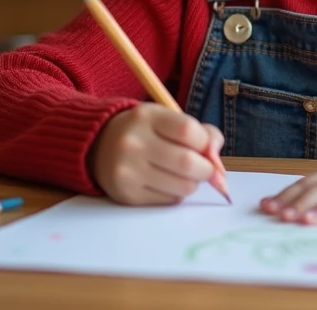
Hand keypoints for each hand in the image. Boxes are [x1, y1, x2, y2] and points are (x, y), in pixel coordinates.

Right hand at [90, 103, 223, 205]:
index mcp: (146, 117)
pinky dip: (177, 193)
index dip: (206, 142)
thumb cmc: (144, 131)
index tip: (205, 147)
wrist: (97, 146)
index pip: (189, 131)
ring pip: (183, 186)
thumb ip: (199, 132)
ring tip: (184, 174)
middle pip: (188, 163)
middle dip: (206, 169)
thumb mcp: (166, 118)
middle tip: (204, 168)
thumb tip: (218, 162)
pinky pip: (169, 200)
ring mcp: (128, 171)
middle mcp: (133, 143)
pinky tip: (166, 182)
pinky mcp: (127, 195)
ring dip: (193, 183)